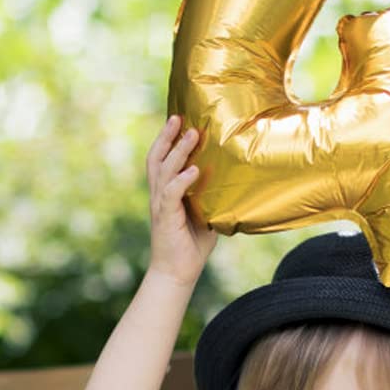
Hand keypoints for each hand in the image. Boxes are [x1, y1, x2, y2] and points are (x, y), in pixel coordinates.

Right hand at [146, 115, 216, 286]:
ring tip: (192, 134)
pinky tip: (194, 170)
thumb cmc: (191, 245)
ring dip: (178, 151)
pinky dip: (182, 180)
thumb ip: (211, 197)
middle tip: (179, 117)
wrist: (177, 272)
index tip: (178, 119)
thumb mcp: (205, 215)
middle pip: (156, 158)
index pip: (161, 159)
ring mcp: (161, 204)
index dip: (166, 139)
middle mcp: (159, 194)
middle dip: (166, 136)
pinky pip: (172, 193)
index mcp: (165, 192)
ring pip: (164, 170)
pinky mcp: (166, 217)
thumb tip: (232, 181)